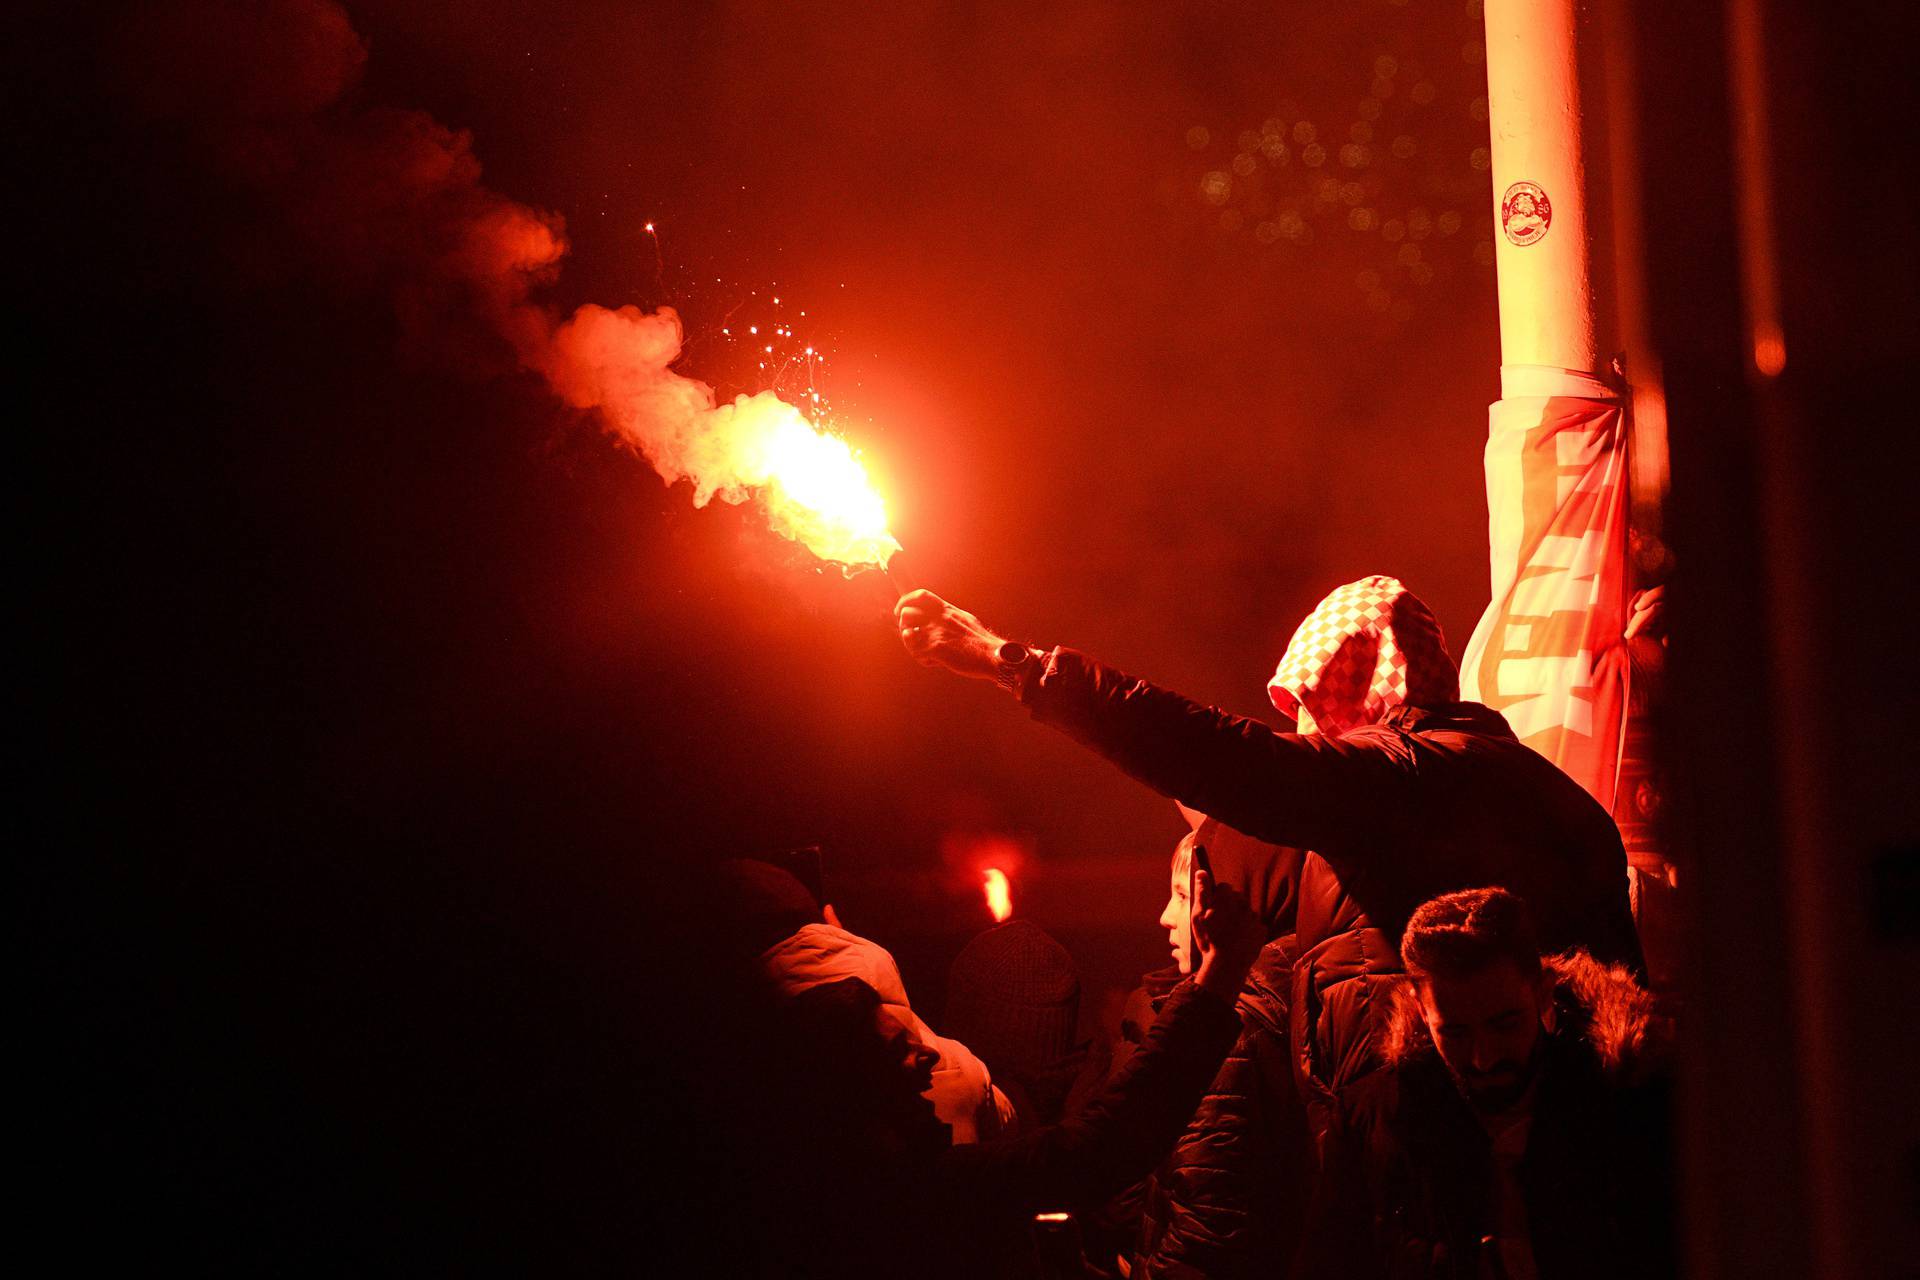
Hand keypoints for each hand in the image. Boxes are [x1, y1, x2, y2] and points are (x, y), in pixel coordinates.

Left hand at [893, 590, 1007, 680]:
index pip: (920, 595)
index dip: (905, 601)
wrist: (992, 656)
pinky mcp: (936, 648)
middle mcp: (939, 617)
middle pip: (906, 613)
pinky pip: (916, 653)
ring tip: (925, 651)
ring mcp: (936, 632)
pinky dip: (924, 660)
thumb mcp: (965, 619)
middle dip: (904, 627)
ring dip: (911, 644)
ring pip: (906, 633)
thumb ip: (948, 616)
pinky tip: (936, 662)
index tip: (899, 611)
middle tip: (913, 638)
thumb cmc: (980, 642)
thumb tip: (940, 613)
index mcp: (947, 609)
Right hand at [1190, 872, 1262, 997]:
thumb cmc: (1209, 938)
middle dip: (1230, 907)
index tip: (1213, 910)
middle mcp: (1243, 903)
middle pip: (1237, 899)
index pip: (1224, 888)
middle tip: (1220, 924)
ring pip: (1246, 912)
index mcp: (1228, 897)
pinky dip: (1248, 931)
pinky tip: (1239, 941)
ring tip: (1229, 934)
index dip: (1217, 898)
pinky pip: (1255, 926)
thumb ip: (1202, 891)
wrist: (1227, 964)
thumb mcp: (1199, 915)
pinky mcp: (1262, 930)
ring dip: (1239, 919)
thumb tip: (1201, 871)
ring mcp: (1254, 917)